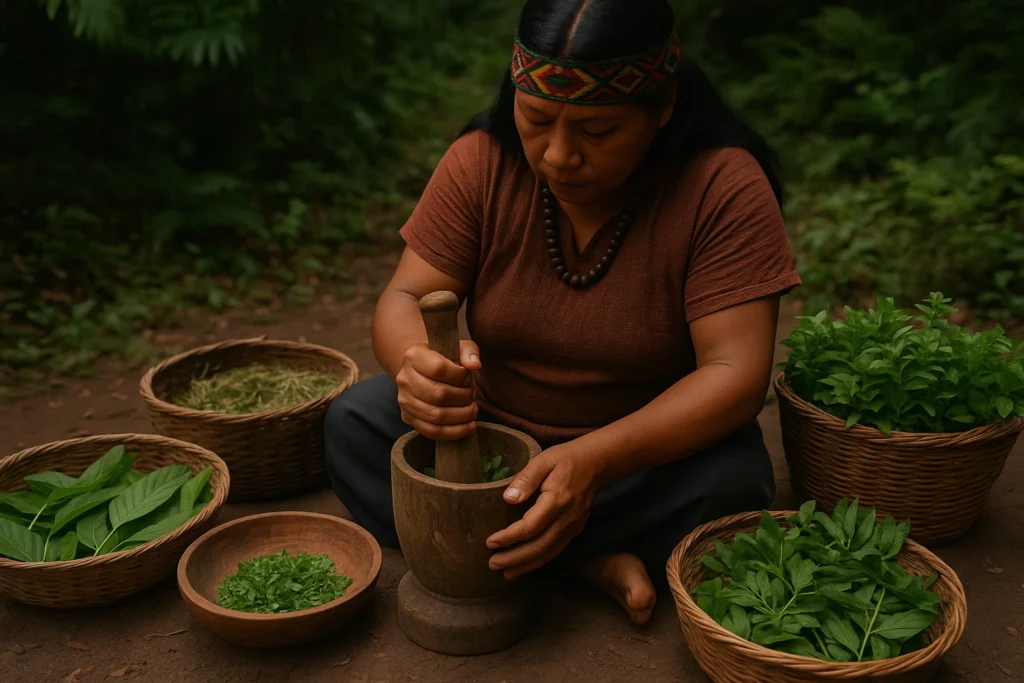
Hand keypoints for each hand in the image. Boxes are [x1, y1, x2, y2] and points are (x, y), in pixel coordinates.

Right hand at [396, 340, 480, 440]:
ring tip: (472, 411)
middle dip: (463, 398)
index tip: (468, 378)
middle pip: (438, 394)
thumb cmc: (444, 359)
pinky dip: (453, 432)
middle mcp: (404, 378)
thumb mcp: (458, 347)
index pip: (439, 369)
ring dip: (460, 416)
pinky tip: (468, 427)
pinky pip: (431, 431)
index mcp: (414, 356)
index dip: (460, 376)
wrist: (423, 371)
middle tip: (472, 396)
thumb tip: (474, 365)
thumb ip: (469, 352)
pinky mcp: (408, 417)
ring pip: (435, 415)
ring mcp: (404, 400)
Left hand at [485, 444, 602, 579]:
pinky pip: (556, 550)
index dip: (509, 538)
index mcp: (556, 501)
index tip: (490, 542)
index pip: (530, 527)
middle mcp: (567, 518)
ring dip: (527, 565)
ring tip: (506, 573)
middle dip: (514, 559)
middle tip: (492, 564)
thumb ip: (525, 479)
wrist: (597, 463)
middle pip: (539, 547)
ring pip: (549, 553)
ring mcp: (573, 526)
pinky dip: (540, 560)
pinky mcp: (576, 529)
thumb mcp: (543, 460)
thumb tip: (508, 499)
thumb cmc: (566, 458)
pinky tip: (526, 564)